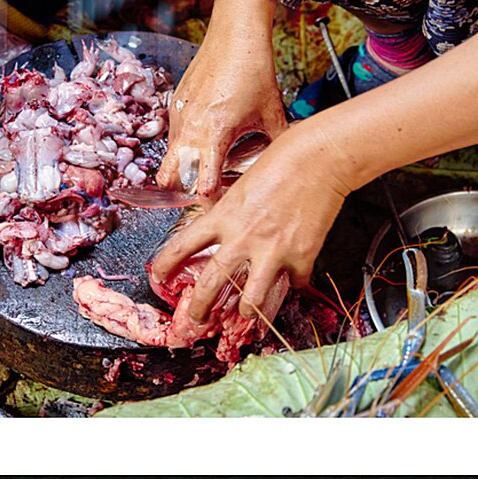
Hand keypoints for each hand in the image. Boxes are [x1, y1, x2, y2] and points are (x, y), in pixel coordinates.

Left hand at [151, 124, 348, 320]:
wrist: (319, 159)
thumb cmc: (281, 162)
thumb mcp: (241, 187)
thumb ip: (231, 214)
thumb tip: (227, 233)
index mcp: (223, 216)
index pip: (182, 246)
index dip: (165, 265)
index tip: (158, 277)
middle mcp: (242, 238)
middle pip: (211, 284)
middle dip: (200, 308)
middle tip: (198, 319)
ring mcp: (272, 251)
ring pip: (251, 299)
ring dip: (247, 310)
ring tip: (246, 313)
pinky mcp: (301, 257)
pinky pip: (294, 283)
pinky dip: (294, 282)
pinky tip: (294, 278)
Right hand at [156, 24, 287, 195]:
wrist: (235, 35)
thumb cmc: (252, 71)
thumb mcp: (271, 113)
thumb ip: (276, 143)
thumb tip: (285, 163)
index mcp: (215, 135)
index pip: (203, 185)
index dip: (211, 202)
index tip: (220, 208)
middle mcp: (190, 128)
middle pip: (169, 178)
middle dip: (181, 191)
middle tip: (200, 195)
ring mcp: (179, 116)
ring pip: (170, 157)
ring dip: (183, 168)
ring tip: (205, 167)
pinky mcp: (175, 104)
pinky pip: (174, 135)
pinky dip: (184, 145)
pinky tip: (205, 139)